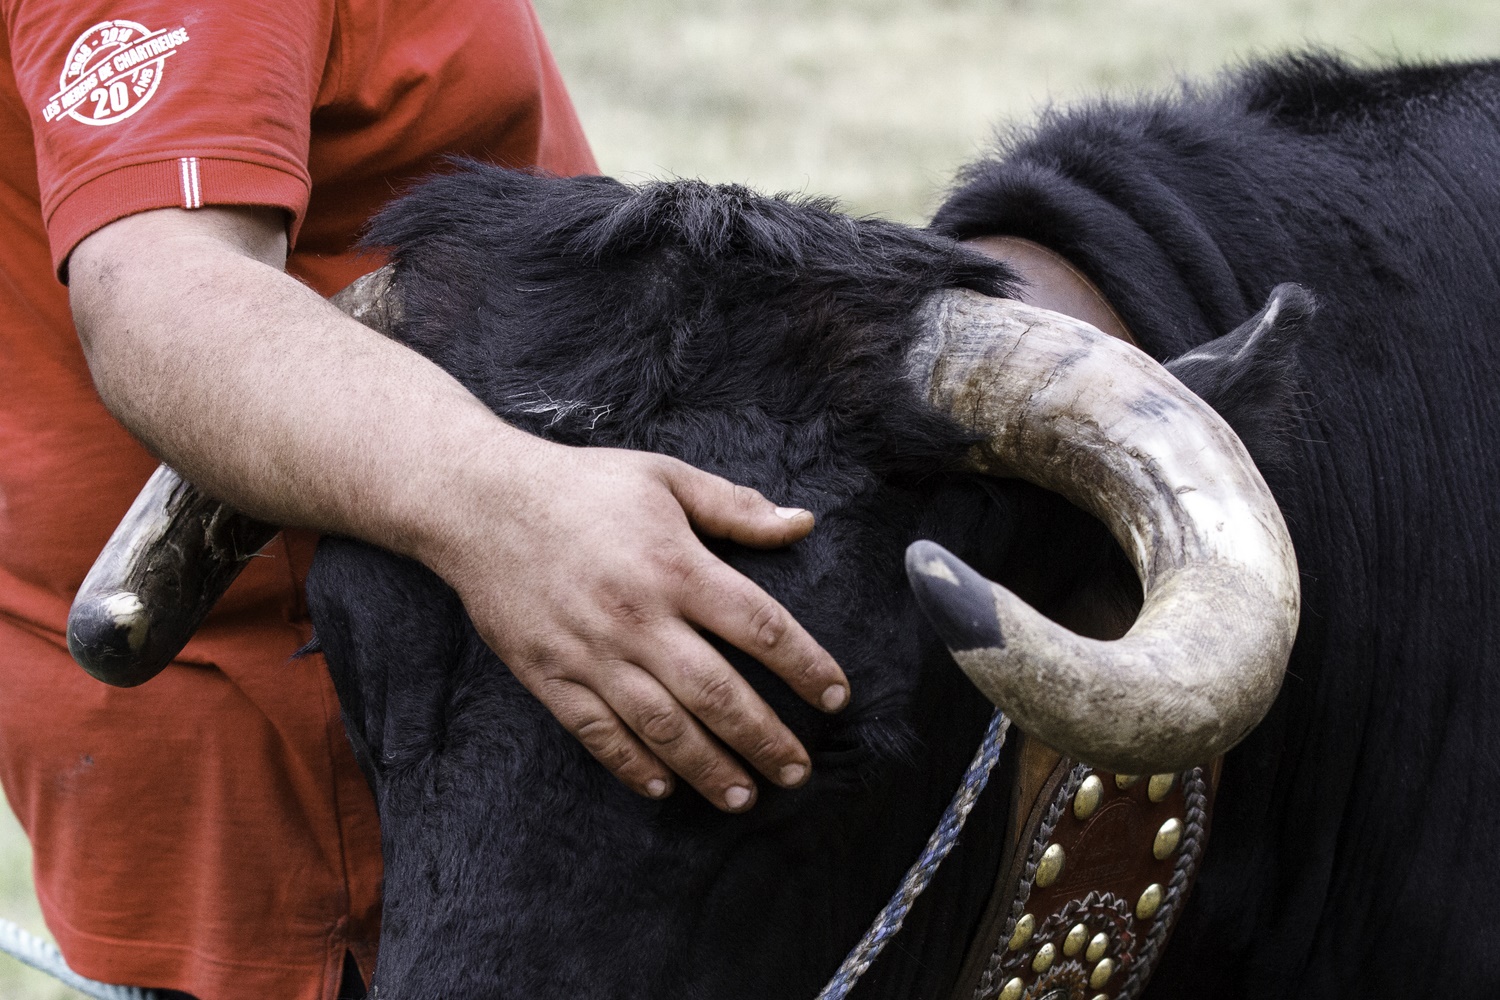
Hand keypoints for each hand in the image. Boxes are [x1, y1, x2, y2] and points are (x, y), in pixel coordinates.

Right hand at [426, 436, 849, 811]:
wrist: (478, 503)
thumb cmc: (581, 486)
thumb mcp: (664, 478)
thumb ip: (735, 507)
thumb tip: (802, 523)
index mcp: (676, 566)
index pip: (761, 627)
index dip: (806, 665)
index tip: (837, 695)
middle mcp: (639, 618)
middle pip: (718, 693)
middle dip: (766, 737)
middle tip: (799, 771)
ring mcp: (591, 652)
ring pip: (662, 727)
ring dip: (709, 767)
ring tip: (745, 795)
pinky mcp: (550, 675)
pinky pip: (598, 733)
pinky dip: (633, 766)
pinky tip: (665, 787)